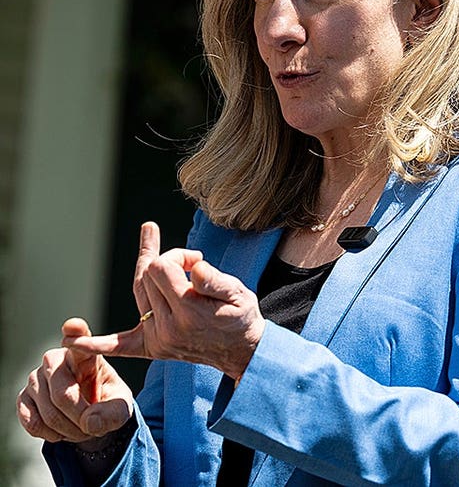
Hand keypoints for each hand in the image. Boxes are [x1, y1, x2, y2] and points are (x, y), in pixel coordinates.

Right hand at [15, 319, 133, 443]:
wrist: (88, 416)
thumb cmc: (108, 403)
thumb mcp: (121, 408)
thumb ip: (113, 414)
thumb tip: (91, 422)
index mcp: (84, 354)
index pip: (79, 339)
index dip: (75, 333)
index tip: (74, 325)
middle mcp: (55, 360)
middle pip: (63, 393)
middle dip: (80, 418)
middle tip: (92, 429)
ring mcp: (35, 378)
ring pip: (49, 413)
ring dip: (68, 430)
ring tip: (81, 430)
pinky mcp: (22, 398)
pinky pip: (33, 422)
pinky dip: (51, 435)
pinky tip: (62, 431)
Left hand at [66, 223, 265, 379]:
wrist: (243, 352)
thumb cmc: (242, 318)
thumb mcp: (239, 294)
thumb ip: (215, 280)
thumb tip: (193, 266)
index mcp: (189, 311)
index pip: (161, 266)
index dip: (178, 256)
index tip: (197, 260)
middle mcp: (167, 327)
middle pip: (147, 275)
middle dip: (168, 263)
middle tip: (193, 267)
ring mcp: (157, 339)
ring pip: (138, 291)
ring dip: (150, 274)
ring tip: (162, 252)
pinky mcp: (151, 347)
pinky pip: (117, 345)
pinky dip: (93, 343)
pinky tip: (70, 341)